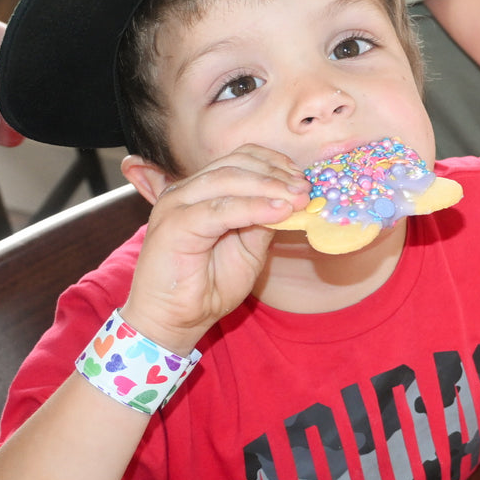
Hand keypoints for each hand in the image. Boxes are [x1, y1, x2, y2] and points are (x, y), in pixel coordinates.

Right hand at [120, 145, 309, 353]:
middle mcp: (187, 191)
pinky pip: (219, 209)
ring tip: (297, 199)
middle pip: (236, 164)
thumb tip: (293, 201)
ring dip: (269, 187)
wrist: (174, 320)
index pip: (240, 159)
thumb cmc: (209, 286)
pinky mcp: (174, 225)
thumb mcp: (249, 250)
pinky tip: (279, 212)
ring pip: (228, 180)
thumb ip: (264, 222)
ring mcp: (177, 205)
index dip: (275, 164)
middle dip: (277, 175)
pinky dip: (253, 208)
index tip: (303, 179)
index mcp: (202, 191)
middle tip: (306, 190)